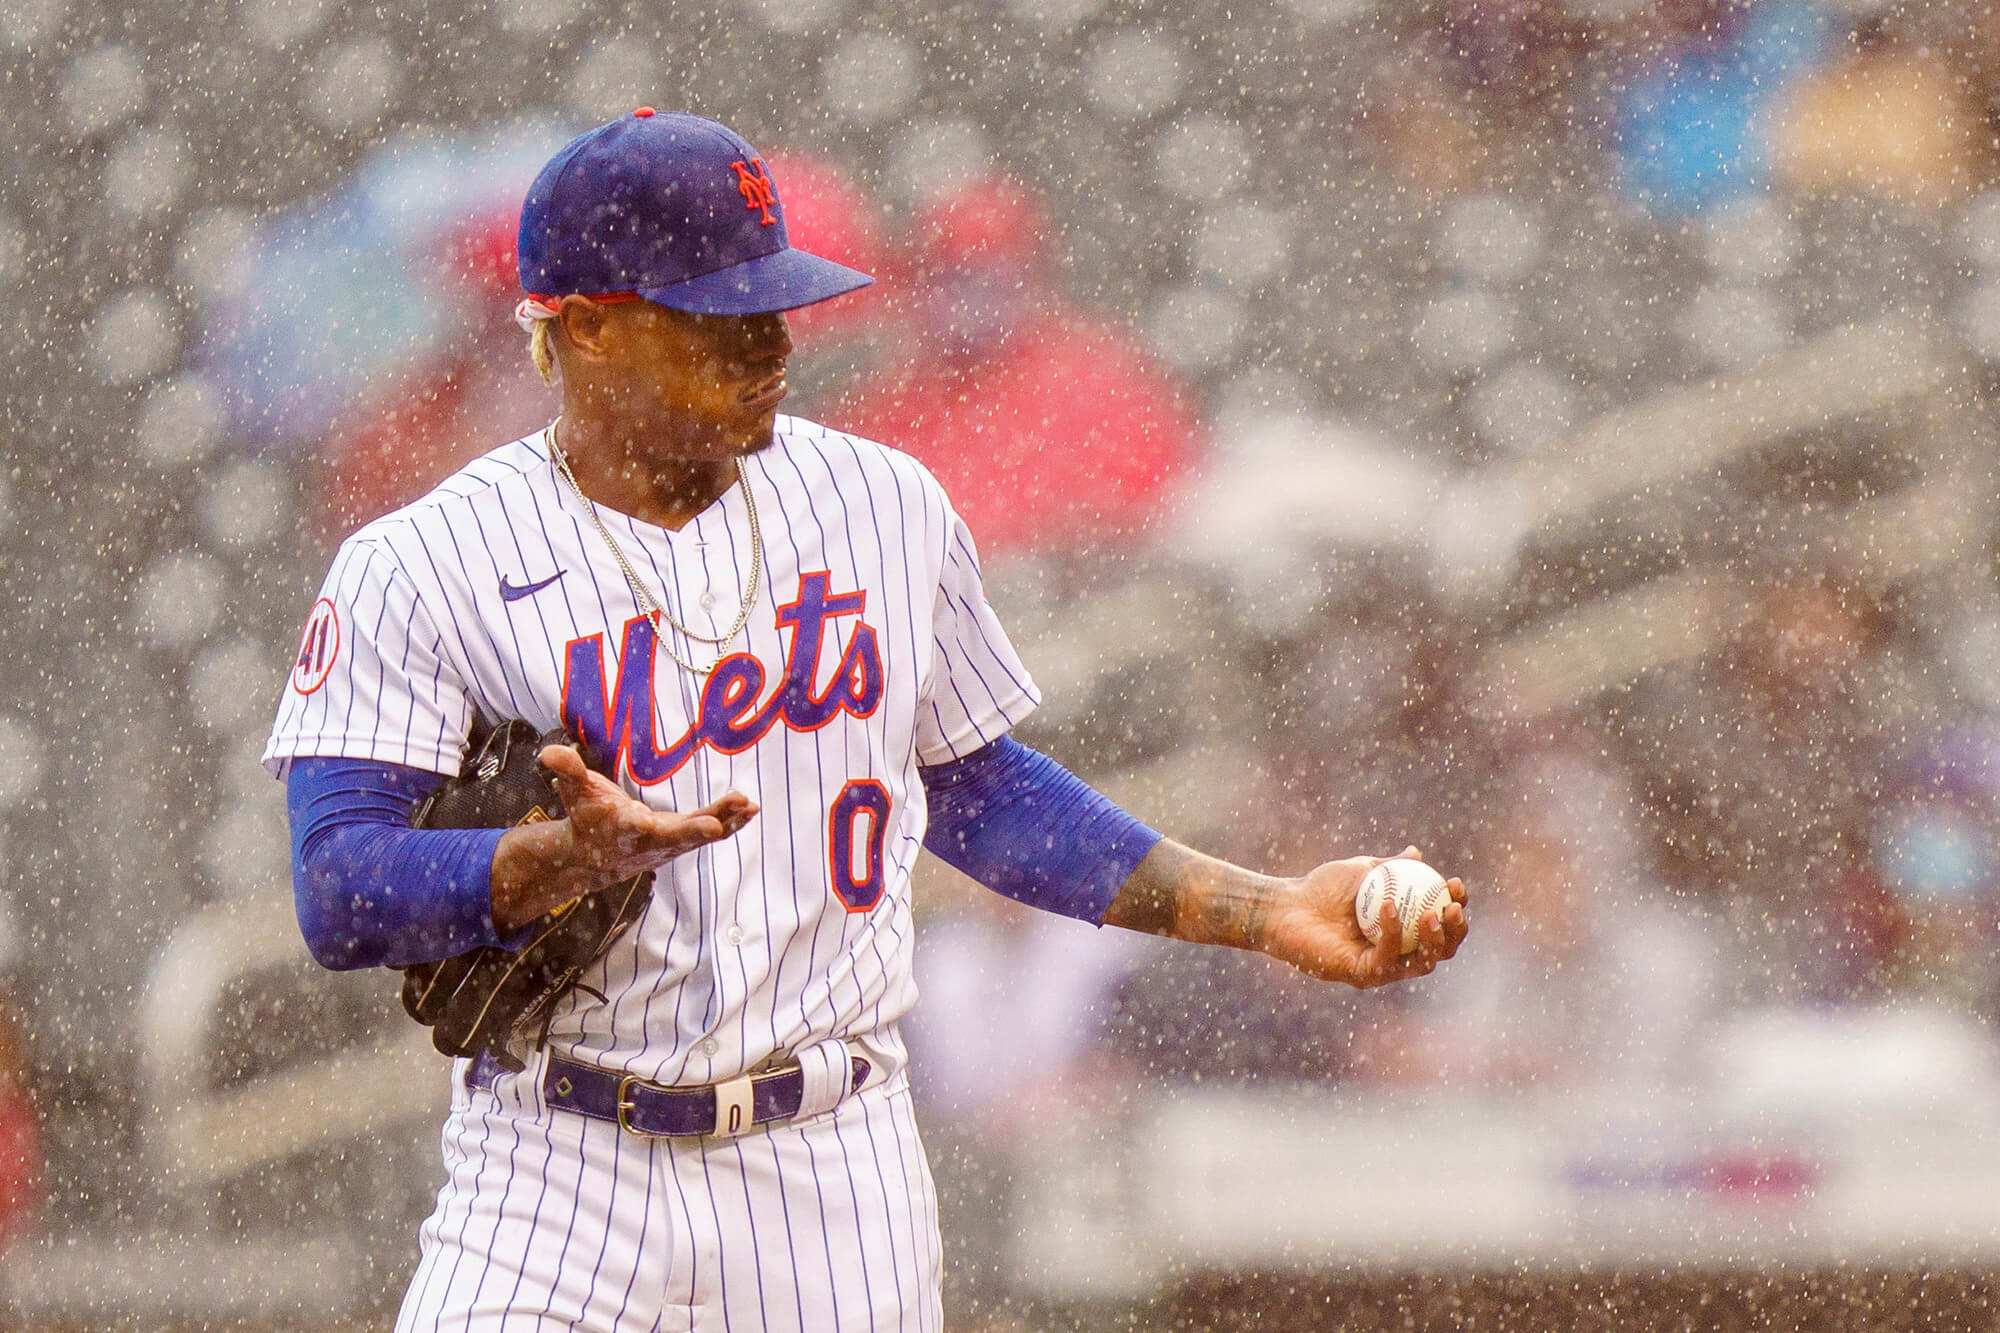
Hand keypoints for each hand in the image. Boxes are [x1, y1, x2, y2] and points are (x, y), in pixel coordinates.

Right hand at [491, 745, 757, 931]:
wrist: (596, 857)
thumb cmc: (586, 817)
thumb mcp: (574, 791)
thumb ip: (567, 770)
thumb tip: (550, 752)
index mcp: (623, 827)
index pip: (638, 828)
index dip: (651, 827)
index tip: (668, 823)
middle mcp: (650, 840)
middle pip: (678, 835)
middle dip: (699, 828)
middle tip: (723, 819)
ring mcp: (671, 843)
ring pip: (701, 834)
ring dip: (726, 820)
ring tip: (748, 804)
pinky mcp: (684, 840)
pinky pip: (711, 832)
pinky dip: (732, 822)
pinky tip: (751, 809)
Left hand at [1260, 846, 1466, 989]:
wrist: (1285, 905)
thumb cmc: (1319, 889)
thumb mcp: (1361, 871)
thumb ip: (1390, 866)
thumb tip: (1416, 854)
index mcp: (1402, 931)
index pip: (1439, 925)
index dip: (1455, 907)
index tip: (1456, 884)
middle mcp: (1396, 953)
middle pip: (1440, 950)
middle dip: (1455, 930)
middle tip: (1454, 906)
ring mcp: (1381, 967)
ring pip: (1422, 962)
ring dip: (1434, 938)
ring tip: (1433, 912)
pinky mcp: (1362, 975)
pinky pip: (1386, 957)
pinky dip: (1393, 932)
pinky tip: (1390, 906)